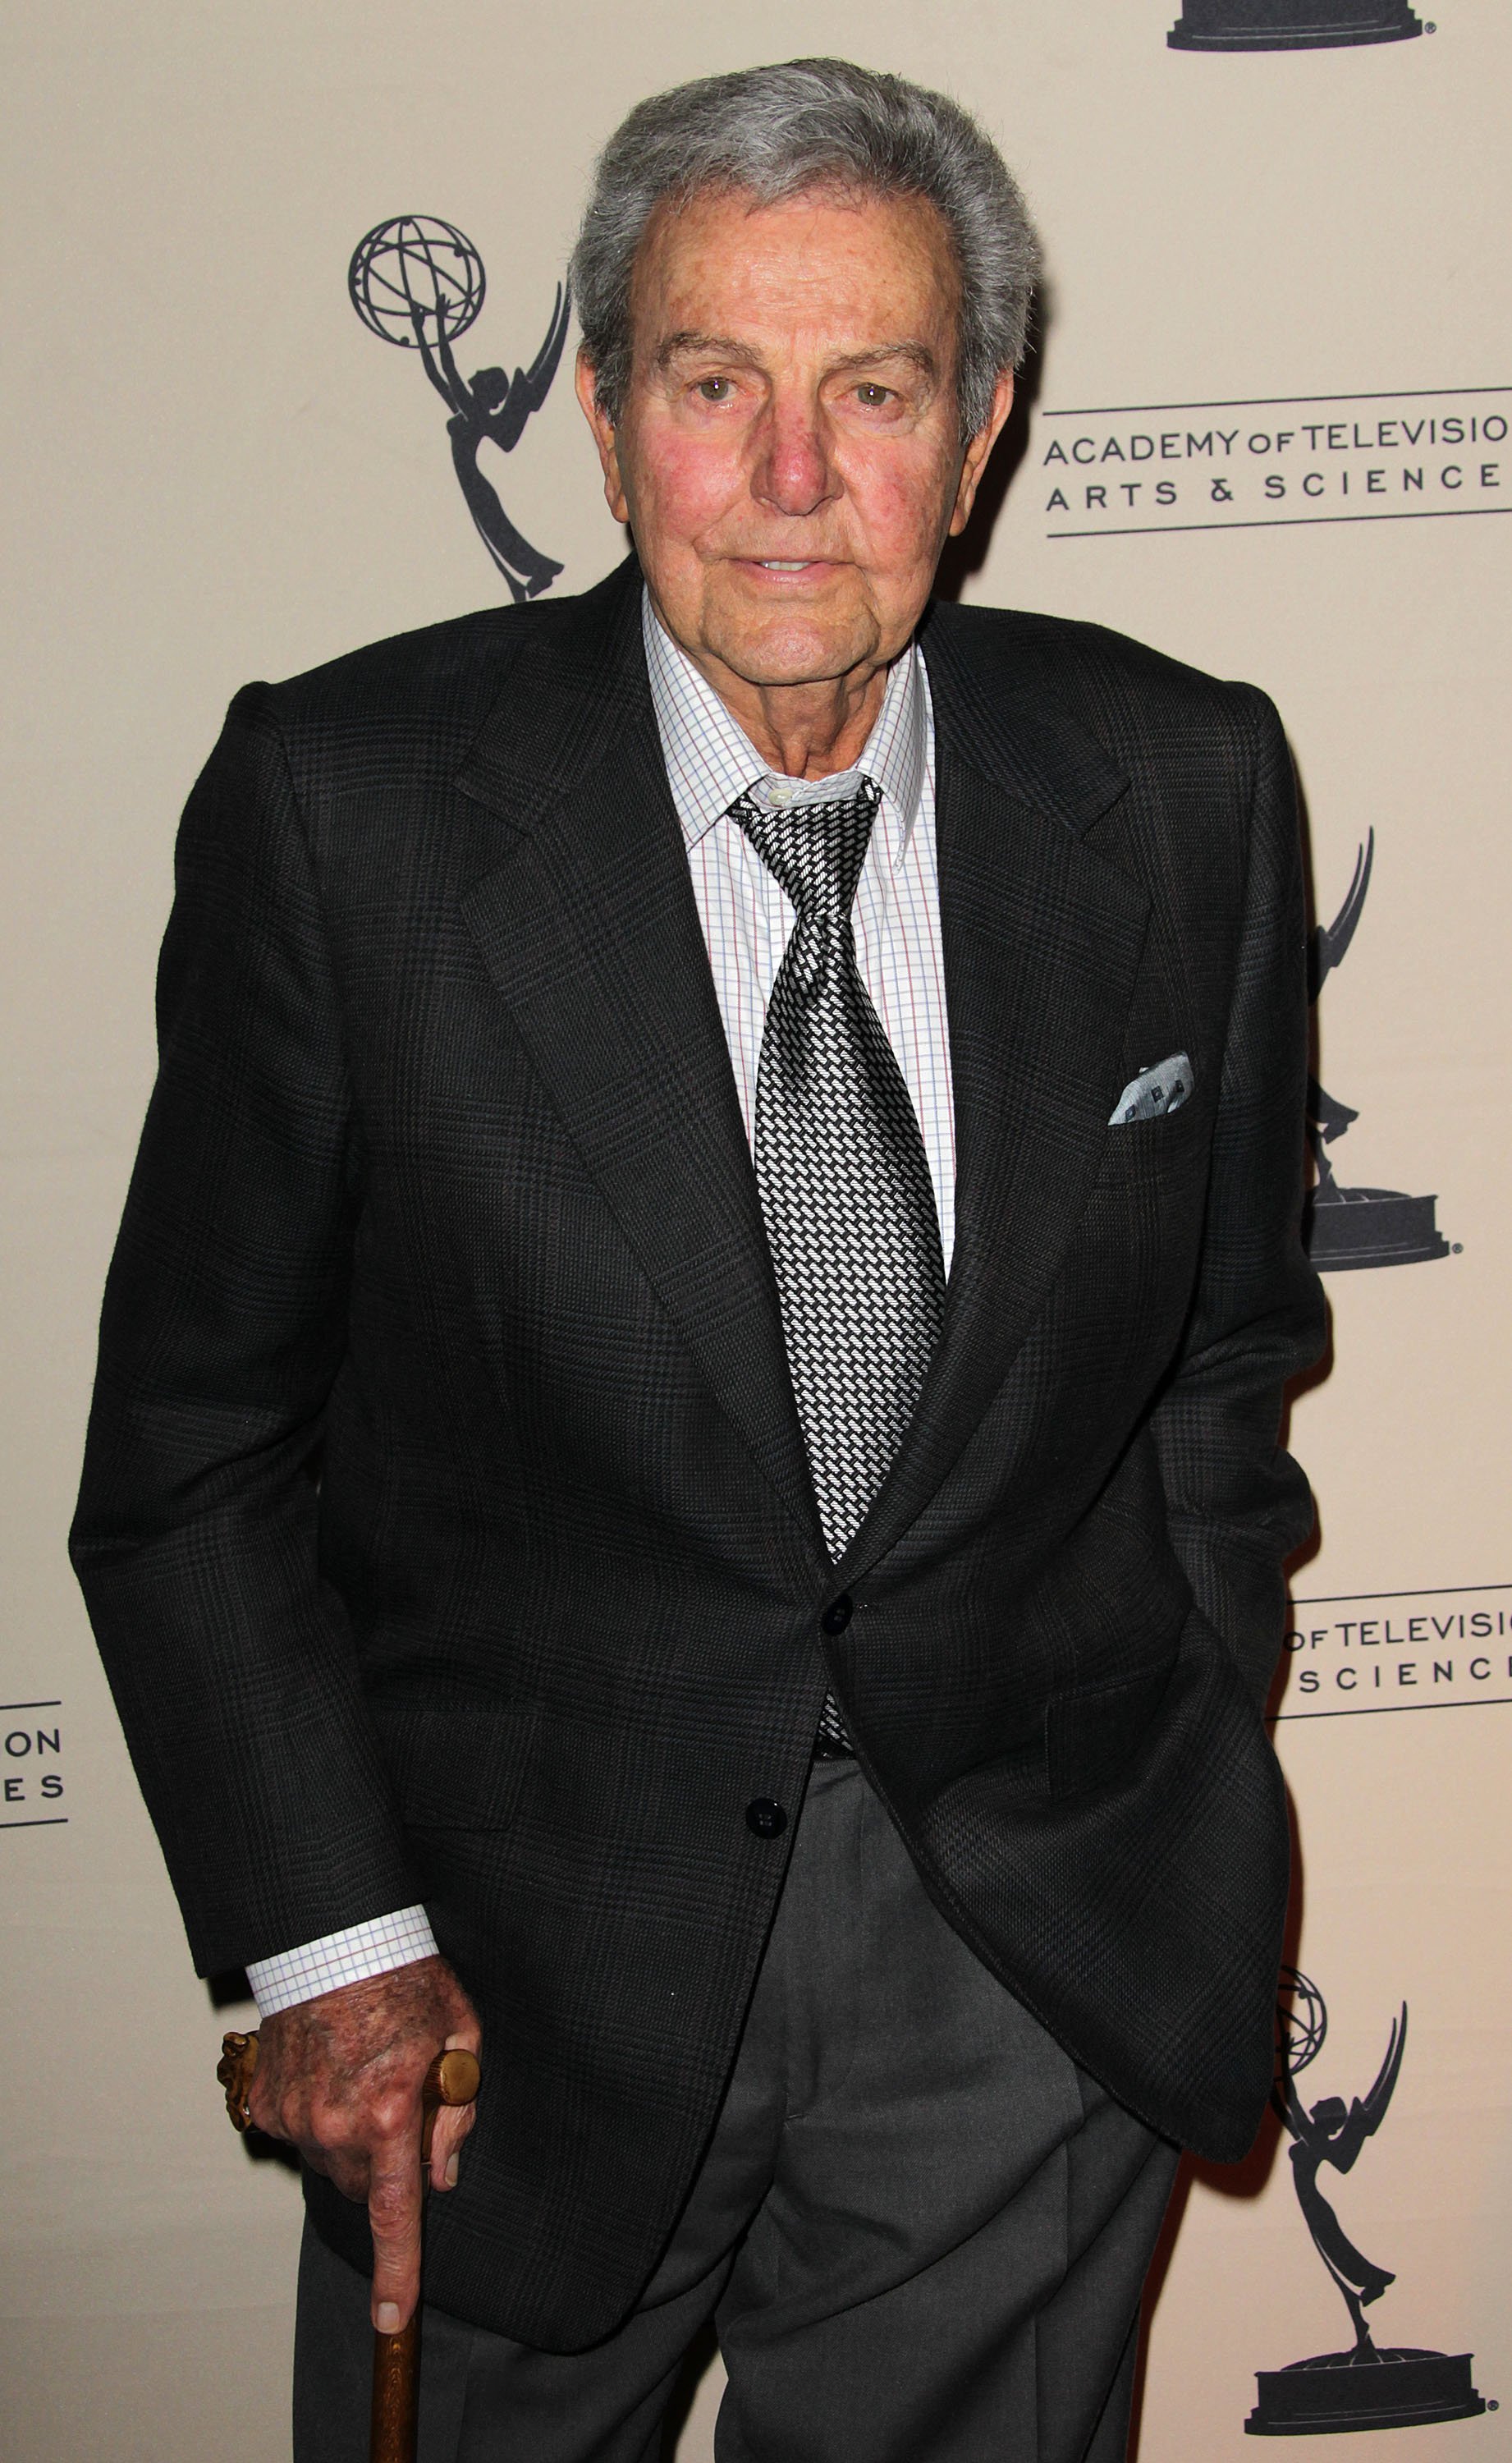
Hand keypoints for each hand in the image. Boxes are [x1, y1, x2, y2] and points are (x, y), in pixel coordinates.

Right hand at [248, 1954, 480, 2331]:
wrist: (333, 1936)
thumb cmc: (406, 1978)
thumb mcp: (460, 2036)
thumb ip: (456, 2115)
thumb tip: (440, 2177)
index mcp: (387, 2114)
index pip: (395, 2215)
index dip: (397, 2273)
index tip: (391, 2320)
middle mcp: (333, 2125)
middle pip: (364, 2186)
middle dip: (386, 2164)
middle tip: (400, 2102)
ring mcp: (292, 2115)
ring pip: (329, 2161)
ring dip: (350, 2138)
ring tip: (362, 2070)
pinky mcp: (265, 2101)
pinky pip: (297, 2132)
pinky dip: (315, 2115)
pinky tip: (329, 2067)